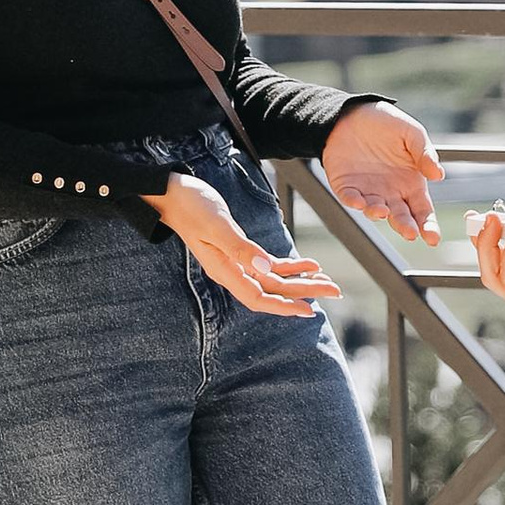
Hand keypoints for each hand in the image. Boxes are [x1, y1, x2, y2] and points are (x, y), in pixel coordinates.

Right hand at [152, 172, 341, 317]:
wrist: (171, 194)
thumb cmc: (190, 206)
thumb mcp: (216, 224)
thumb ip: (239, 247)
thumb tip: (265, 268)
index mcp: (224, 270)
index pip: (258, 297)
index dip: (284, 306)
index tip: (309, 310)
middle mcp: (231, 271)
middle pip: (272, 290)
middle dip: (304, 292)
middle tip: (334, 291)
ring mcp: (235, 262)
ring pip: (273, 278)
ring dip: (300, 280)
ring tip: (326, 280)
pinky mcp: (238, 249)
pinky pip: (268, 264)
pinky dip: (289, 265)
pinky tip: (308, 264)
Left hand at [320, 98, 443, 244]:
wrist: (354, 113)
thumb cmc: (387, 123)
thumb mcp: (412, 133)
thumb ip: (426, 154)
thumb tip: (439, 175)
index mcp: (411, 184)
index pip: (422, 211)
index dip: (428, 225)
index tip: (432, 238)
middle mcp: (391, 193)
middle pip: (400, 217)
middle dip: (405, 227)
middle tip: (409, 232)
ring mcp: (368, 191)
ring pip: (374, 210)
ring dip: (378, 213)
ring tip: (383, 212)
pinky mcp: (346, 185)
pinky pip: (350, 197)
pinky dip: (354, 201)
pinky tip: (359, 202)